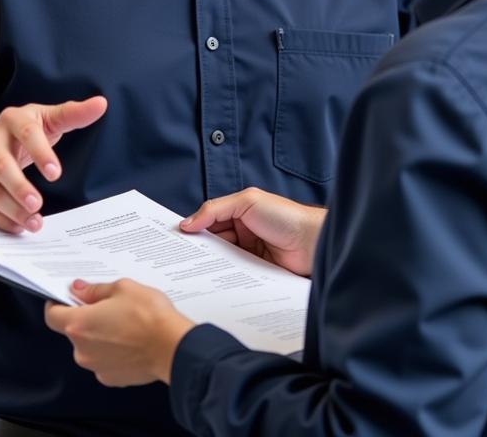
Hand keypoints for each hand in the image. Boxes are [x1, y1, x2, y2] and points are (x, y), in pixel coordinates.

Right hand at [0, 96, 107, 232]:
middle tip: (38, 205)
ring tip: (33, 222)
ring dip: (13, 210)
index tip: (56, 174)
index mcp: (12, 119)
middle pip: (2, 165)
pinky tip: (17, 226)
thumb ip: (74, 114)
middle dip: (20, 188)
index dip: (42, 154)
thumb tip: (101, 104)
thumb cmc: (24, 133)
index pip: (28, 134)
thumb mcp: (48, 120)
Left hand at [44, 279, 193, 386]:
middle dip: (87, 318)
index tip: (66, 297)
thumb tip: (79, 290)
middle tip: (109, 306)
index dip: (56, 304)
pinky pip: (104, 360)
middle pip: (74, 331)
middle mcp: (82, 350)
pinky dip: (113, 351)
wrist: (172, 347)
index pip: (52, 316)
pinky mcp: (111, 378)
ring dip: (100, 335)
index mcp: (80, 324)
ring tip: (126, 324)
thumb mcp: (123, 288)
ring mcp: (96, 367)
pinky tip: (131, 341)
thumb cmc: (149, 315)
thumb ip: (96, 290)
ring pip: (90, 346)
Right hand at [180, 187, 324, 276]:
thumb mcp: (247, 202)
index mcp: (239, 212)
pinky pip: (235, 275)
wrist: (314, 242)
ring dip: (210, 266)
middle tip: (176, 262)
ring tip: (189, 276)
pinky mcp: (255, 272)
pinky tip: (211, 284)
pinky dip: (224, 279)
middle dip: (198, 250)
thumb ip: (215, 209)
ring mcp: (249, 253)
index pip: (209, 221)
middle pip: (213, 242)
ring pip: (222, 260)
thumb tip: (187, 223)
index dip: (192, 229)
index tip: (172, 240)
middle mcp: (243, 232)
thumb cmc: (285, 216)